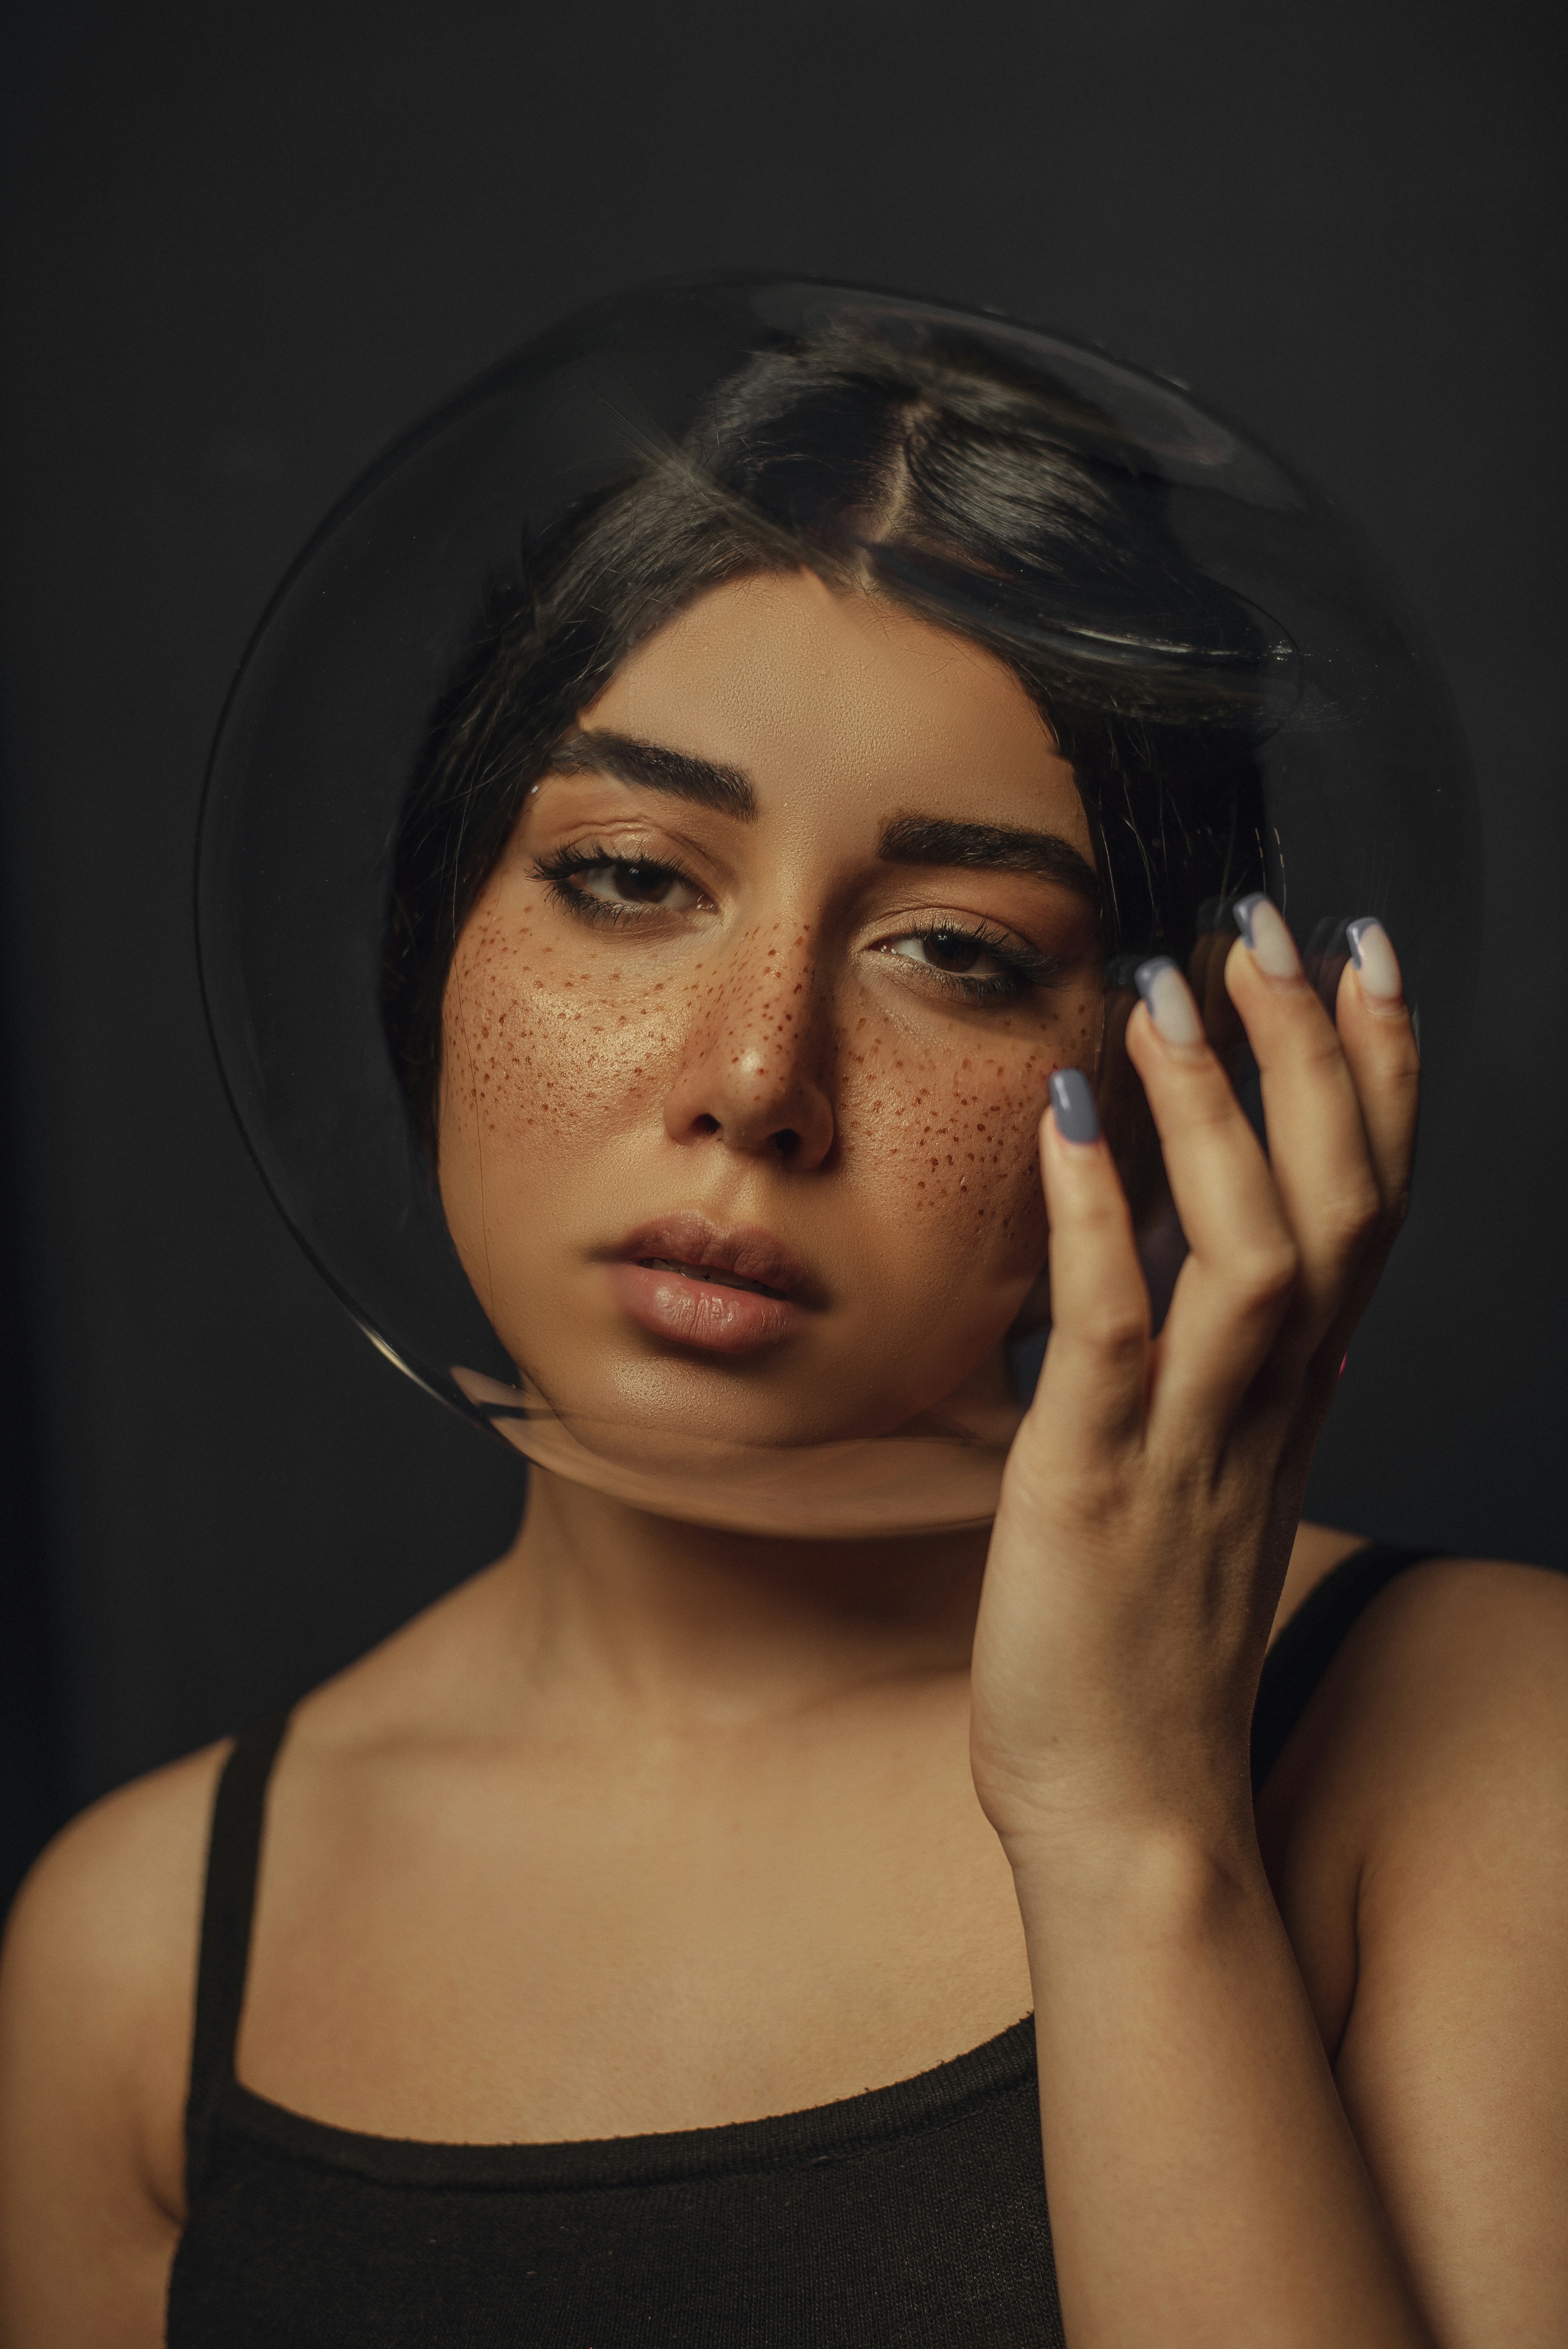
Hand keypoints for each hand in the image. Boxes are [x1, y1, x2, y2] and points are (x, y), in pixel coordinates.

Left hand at [969, 903, 1419, 1861]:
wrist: (1134, 1814)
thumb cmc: (1150, 1647)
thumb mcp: (1215, 1488)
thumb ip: (1243, 1384)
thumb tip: (1251, 1286)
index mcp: (1294, 1401)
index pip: (1371, 1206)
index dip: (1379, 1076)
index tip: (1362, 961)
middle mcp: (1268, 1408)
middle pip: (1339, 1200)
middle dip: (1315, 1053)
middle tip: (1270, 929)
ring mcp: (1191, 1445)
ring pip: (1254, 1248)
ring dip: (1219, 1110)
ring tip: (1174, 990)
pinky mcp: (1096, 1485)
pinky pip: (1117, 1332)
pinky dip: (1101, 1219)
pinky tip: (1074, 1119)